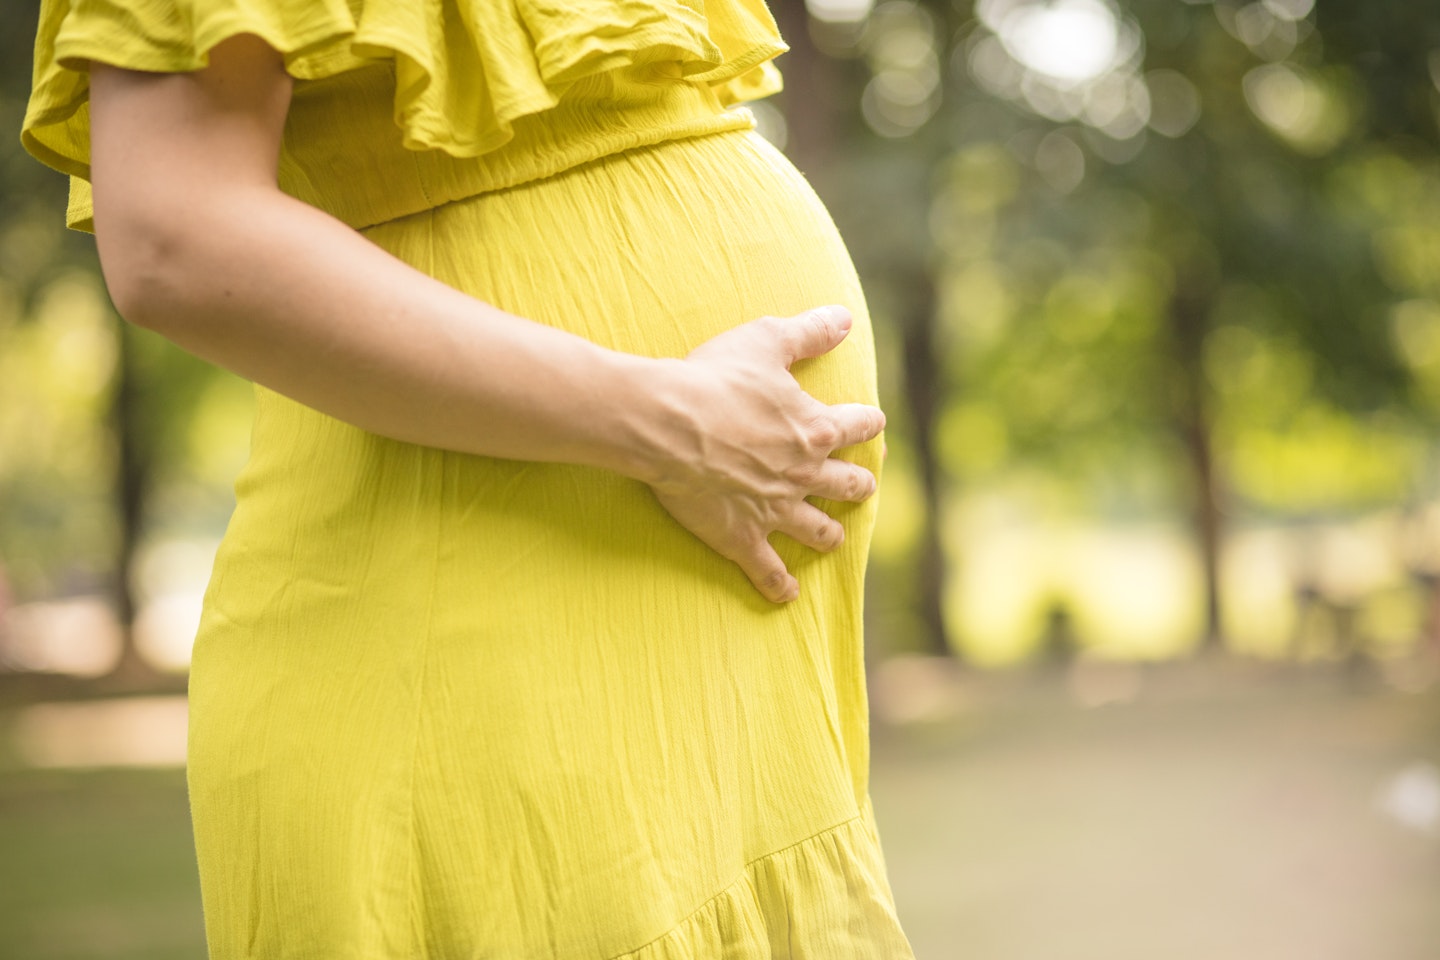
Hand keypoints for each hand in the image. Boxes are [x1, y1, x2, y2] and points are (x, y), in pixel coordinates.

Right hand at [644, 305, 884, 602]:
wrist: (667, 424)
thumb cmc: (714, 379)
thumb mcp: (765, 340)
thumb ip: (808, 332)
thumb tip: (842, 317)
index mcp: (814, 428)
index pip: (859, 425)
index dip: (868, 422)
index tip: (873, 422)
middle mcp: (804, 474)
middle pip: (849, 484)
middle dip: (858, 484)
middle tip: (860, 485)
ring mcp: (775, 510)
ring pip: (818, 530)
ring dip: (829, 533)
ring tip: (833, 536)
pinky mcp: (743, 537)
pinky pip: (768, 569)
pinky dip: (779, 585)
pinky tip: (787, 594)